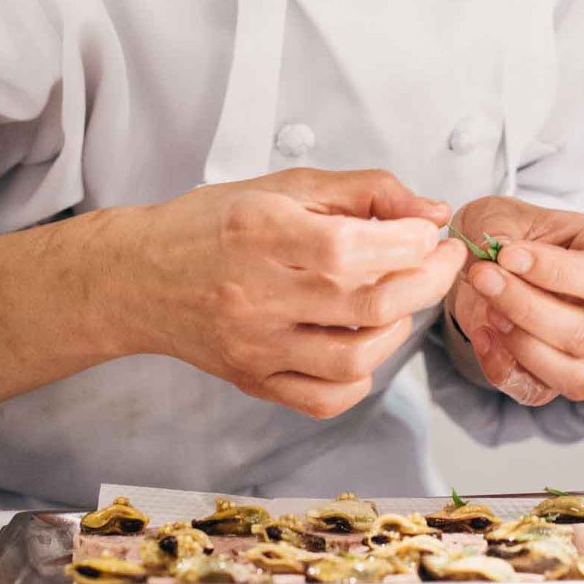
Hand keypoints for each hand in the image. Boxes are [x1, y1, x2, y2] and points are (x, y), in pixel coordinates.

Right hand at [124, 168, 464, 419]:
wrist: (139, 276)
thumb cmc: (213, 223)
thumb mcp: (286, 185)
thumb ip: (364, 191)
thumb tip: (431, 211)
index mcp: (263, 233)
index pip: (354, 248)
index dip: (409, 241)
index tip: (427, 230)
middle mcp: (258, 294)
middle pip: (369, 304)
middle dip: (427, 281)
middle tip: (444, 260)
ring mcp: (256, 346)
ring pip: (355, 358)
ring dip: (400, 327)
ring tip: (404, 298)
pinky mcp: (254, 380)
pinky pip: (325, 398)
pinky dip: (362, 377)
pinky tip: (367, 342)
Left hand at [445, 197, 583, 406]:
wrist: (489, 266)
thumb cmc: (509, 233)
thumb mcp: (499, 214)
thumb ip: (499, 229)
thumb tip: (500, 254)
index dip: (554, 271)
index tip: (505, 256)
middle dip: (525, 306)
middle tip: (481, 276)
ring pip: (573, 371)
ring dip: (521, 344)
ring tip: (486, 309)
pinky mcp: (560, 378)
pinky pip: (539, 391)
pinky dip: (504, 370)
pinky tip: (481, 335)